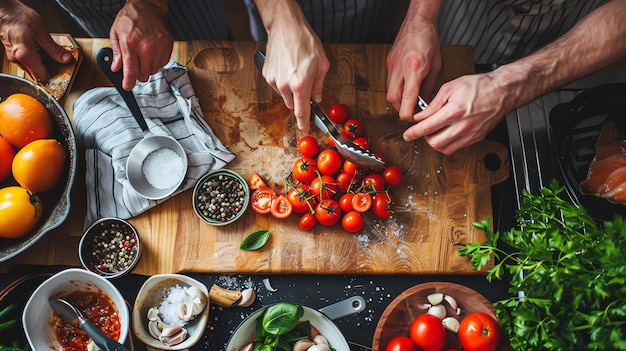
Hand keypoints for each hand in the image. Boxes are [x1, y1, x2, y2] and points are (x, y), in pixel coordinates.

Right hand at [0, 0, 73, 81]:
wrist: (5, 11)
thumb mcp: (42, 34)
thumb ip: (55, 50)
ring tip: (48, 52)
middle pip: (38, 74)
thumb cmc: (20, 18)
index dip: (55, 77)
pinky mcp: (13, 54)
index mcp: (26, 56)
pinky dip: (36, 59)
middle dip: (50, 69)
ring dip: (43, 64)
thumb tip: (66, 59)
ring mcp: (14, 58)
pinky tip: (40, 49)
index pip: (43, 78)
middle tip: (58, 60)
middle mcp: (18, 60)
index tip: (63, 72)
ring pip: (33, 69)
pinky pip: (28, 62)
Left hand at [109, 0, 172, 89]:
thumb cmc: (131, 17)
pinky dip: (157, 62)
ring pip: (154, 70)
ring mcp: (159, 47)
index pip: (131, 71)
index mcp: (130, 44)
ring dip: (148, 68)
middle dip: (138, 74)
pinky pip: (163, 63)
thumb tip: (115, 68)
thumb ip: (116, 52)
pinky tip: (152, 53)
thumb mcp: (116, 32)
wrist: (148, 5)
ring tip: (144, 56)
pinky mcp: (168, 46)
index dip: (128, 82)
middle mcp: (146, 47)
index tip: (127, 86)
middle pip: (144, 74)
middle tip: (135, 67)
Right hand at [256, 0, 328, 132]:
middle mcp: (284, 85)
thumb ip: (319, 85)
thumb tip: (316, 97)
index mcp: (300, 84)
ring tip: (295, 70)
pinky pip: (276, 85)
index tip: (305, 129)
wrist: (286, 27)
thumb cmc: (304, 41)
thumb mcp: (322, 64)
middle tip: (305, 84)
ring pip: (284, 95)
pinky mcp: (266, 75)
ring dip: (290, 89)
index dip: (304, 123)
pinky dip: (282, 80)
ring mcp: (273, 80)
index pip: (302, 111)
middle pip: (292, 104)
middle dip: (300, 99)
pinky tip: (287, 67)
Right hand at [386, 3, 441, 120]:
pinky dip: (397, 89)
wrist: (418, 21)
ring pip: (389, 93)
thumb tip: (425, 102)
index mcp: (414, 68)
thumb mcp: (436, 66)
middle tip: (411, 110)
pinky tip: (405, 86)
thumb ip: (429, 86)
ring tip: (409, 99)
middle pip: (393, 100)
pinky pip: (389, 82)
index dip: (408, 114)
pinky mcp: (388, 64)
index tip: (414, 118)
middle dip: (401, 109)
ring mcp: (391, 66)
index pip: (407, 99)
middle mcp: (400, 68)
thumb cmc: (429, 39)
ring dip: (398, 100)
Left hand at [402, 72, 516, 154]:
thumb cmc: (479, 86)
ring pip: (445, 149)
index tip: (407, 135)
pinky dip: (447, 144)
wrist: (502, 91)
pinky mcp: (476, 138)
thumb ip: (433, 104)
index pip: (427, 128)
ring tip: (436, 131)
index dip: (413, 133)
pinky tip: (447, 134)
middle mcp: (462, 126)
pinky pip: (456, 148)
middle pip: (434, 143)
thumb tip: (420, 116)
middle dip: (424, 138)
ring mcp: (470, 135)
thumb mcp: (451, 88)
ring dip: (436, 142)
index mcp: (454, 111)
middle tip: (423, 129)